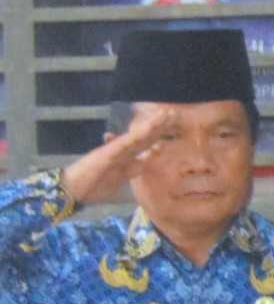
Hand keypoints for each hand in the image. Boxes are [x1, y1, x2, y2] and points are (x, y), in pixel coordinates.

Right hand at [60, 103, 176, 207]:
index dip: (157, 133)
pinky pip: (122, 146)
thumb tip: (141, 163)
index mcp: (123, 156)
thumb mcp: (116, 180)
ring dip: (150, 126)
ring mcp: (111, 151)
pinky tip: (146, 130)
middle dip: (158, 125)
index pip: (143, 143)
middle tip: (174, 112)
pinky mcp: (104, 156)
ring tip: (165, 114)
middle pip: (141, 135)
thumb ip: (128, 171)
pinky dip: (133, 138)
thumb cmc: (91, 186)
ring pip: (135, 136)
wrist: (70, 191)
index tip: (172, 124)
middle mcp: (118, 149)